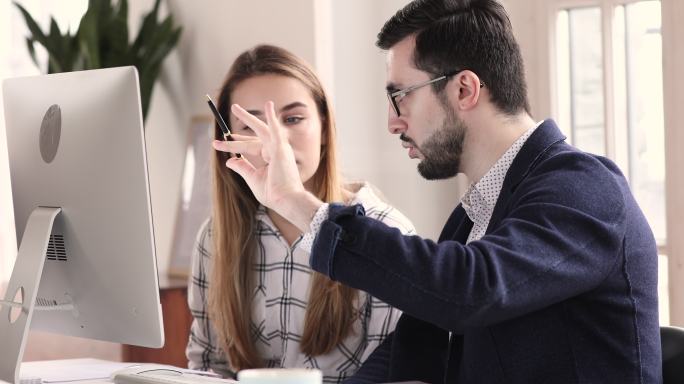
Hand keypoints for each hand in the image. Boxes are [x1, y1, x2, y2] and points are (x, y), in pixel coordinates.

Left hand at [212, 102, 321, 229]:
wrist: (285, 200)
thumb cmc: (273, 193)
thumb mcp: (253, 178)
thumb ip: (242, 168)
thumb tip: (229, 161)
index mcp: (271, 157)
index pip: (252, 145)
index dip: (238, 142)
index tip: (224, 140)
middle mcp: (276, 150)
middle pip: (255, 135)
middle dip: (244, 123)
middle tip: (233, 108)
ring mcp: (279, 148)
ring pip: (260, 130)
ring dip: (248, 118)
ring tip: (235, 107)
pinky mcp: (281, 149)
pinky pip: (275, 130)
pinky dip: (272, 118)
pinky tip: (268, 105)